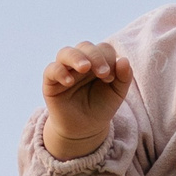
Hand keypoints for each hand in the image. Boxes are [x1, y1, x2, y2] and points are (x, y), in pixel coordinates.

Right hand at [42, 42, 132, 158]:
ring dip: (76, 57)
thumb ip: (124, 78)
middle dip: (96, 57)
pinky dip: (60, 72)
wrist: (85, 129)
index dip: (109, 59)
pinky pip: (51, 70)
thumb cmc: (101, 107)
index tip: (112, 78)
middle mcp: (79, 62)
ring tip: (85, 67)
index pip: (103, 49)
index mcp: (97, 61)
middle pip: (85, 46)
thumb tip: (124, 59)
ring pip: (65, 53)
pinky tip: (69, 82)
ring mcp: (64, 70)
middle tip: (103, 73)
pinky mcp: (51, 82)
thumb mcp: (117, 94)